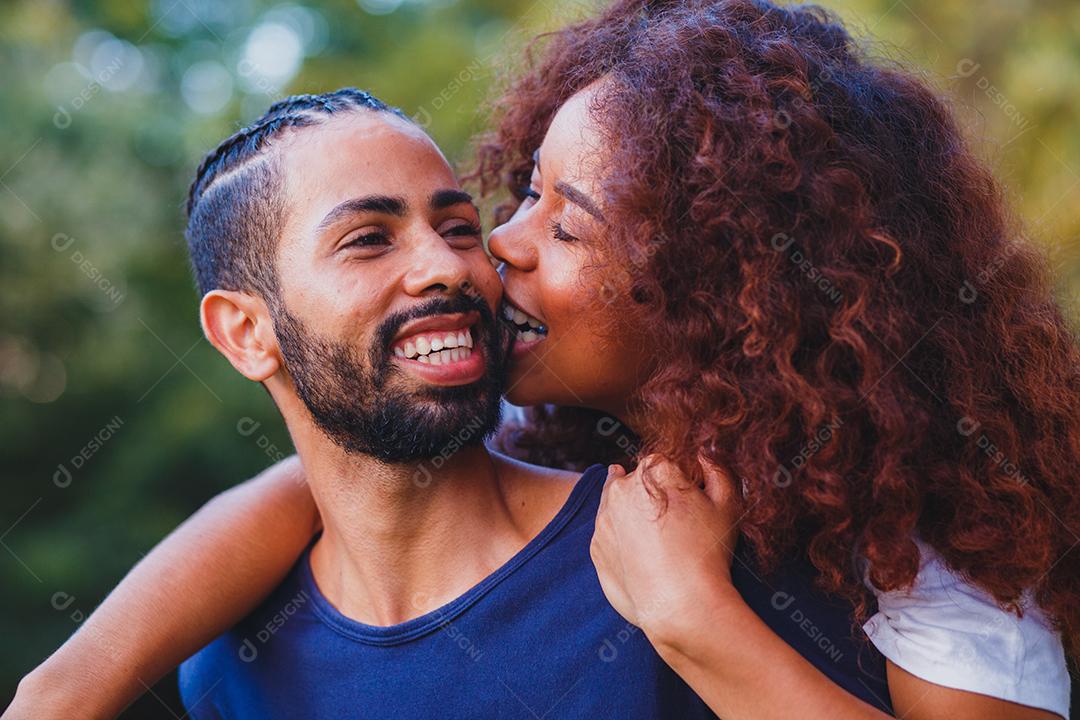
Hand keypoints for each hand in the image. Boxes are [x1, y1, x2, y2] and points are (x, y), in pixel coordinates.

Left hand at [589, 452, 741, 647]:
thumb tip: (704, 455)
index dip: (675, 481)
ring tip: (657, 540)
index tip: (687, 502)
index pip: (661, 463)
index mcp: (653, 471)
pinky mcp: (595, 546)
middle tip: (674, 523)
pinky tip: (643, 556)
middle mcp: (621, 488)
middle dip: (650, 495)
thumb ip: (716, 470)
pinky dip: (621, 540)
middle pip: (633, 480)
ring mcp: (604, 518)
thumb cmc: (708, 553)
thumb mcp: (727, 505)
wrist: (682, 606)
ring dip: (631, 514)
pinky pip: (609, 533)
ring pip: (616, 506)